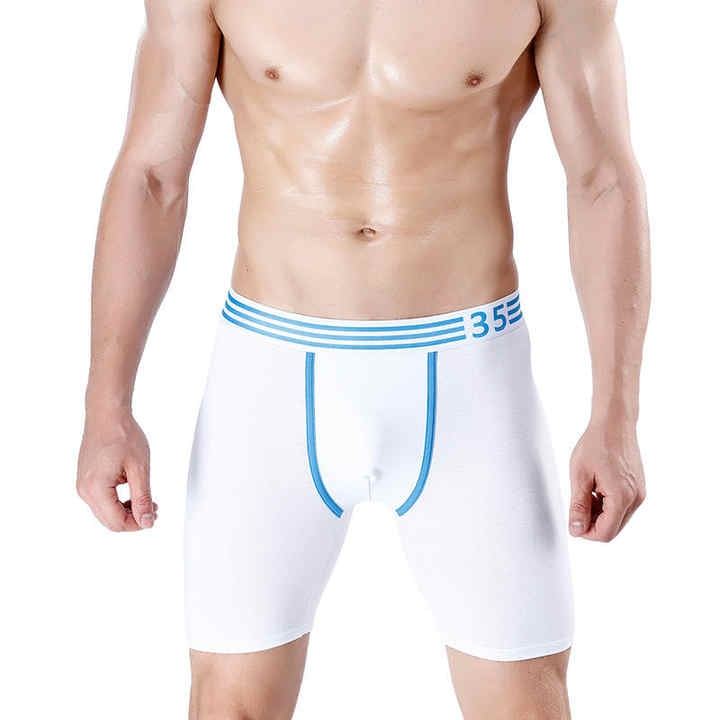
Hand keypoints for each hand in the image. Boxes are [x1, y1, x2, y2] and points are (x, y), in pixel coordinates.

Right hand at [77, 410, 156, 531]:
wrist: (107, 414)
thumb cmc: (122, 434)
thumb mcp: (139, 468)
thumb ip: (142, 498)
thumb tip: (146, 521)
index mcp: (95, 489)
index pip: (116, 522)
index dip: (138, 524)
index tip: (154, 516)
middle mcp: (84, 490)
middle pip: (109, 521)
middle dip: (133, 519)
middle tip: (153, 508)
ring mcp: (82, 485)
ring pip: (105, 512)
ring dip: (126, 510)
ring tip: (146, 498)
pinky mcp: (86, 479)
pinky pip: (101, 500)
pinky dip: (118, 501)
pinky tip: (133, 491)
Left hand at [569, 421, 644, 541]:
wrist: (615, 423)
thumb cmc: (596, 444)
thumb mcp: (579, 476)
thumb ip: (578, 506)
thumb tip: (576, 530)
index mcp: (622, 497)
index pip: (605, 533)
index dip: (586, 532)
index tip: (573, 521)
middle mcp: (636, 498)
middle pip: (613, 528)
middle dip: (593, 524)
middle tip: (577, 505)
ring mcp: (639, 494)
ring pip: (618, 519)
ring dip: (599, 514)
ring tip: (586, 492)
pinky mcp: (639, 488)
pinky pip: (623, 507)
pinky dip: (608, 505)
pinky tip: (596, 489)